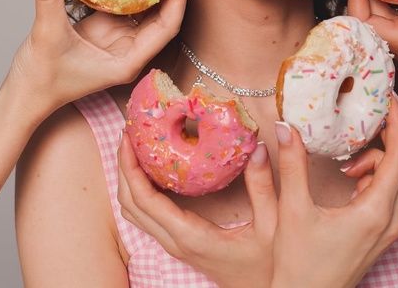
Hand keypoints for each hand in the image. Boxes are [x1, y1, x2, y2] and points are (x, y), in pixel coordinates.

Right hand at [8, 0, 188, 118]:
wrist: (24, 95)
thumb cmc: (40, 78)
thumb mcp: (46, 33)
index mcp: (129, 61)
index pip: (167, 26)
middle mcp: (130, 50)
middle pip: (164, 15)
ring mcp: (119, 39)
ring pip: (147, 9)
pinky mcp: (105, 30)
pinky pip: (126, 4)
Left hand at [117, 135, 275, 287]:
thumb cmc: (268, 265)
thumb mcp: (273, 224)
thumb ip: (263, 186)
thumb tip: (256, 148)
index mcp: (191, 236)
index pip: (145, 201)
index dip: (131, 168)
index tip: (128, 138)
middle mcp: (175, 241)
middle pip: (131, 205)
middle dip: (124, 167)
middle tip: (128, 133)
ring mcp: (175, 244)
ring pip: (135, 212)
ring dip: (129, 179)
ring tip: (136, 145)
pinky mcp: (179, 242)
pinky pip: (148, 215)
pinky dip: (141, 189)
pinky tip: (154, 168)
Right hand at [272, 98, 397, 287]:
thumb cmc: (300, 264)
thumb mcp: (293, 211)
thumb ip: (293, 165)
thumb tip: (287, 127)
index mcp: (375, 212)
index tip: (388, 99)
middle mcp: (390, 221)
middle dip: (390, 137)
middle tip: (367, 117)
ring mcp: (389, 231)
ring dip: (382, 159)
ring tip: (348, 161)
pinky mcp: (382, 236)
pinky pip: (393, 195)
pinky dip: (378, 176)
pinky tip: (350, 179)